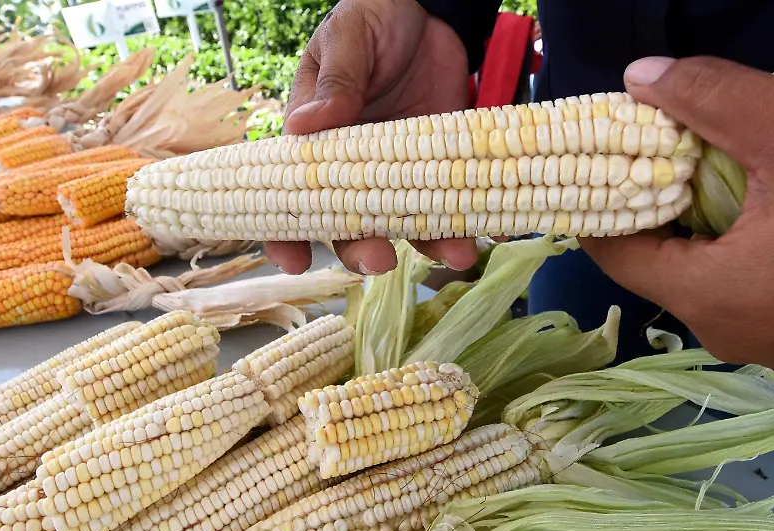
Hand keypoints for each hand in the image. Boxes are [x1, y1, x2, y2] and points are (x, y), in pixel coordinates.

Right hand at [265, 0, 478, 275]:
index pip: (290, 195)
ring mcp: (403, 170)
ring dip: (430, 244)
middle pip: (350, 223)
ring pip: (409, 222)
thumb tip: (304, 125)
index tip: (292, 260)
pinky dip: (471, 220)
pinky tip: (487, 232)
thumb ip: (336, 81)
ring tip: (456, 254)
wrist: (433, 7)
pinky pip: (454, 201)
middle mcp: (356, 167)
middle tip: (379, 261)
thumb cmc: (373, 19)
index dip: (286, 233)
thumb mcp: (348, 39)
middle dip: (362, 249)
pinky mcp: (445, 164)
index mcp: (317, 141)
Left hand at [582, 56, 773, 370]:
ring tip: (729, 150)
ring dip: (704, 209)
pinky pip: (748, 280)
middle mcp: (723, 333)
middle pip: (657, 255)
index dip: (600, 185)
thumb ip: (713, 99)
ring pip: (704, 265)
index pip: (610, 246)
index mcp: (707, 298)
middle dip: (657, 190)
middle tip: (679, 128)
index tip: (617, 133)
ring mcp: (766, 342)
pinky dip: (743, 236)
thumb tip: (637, 79)